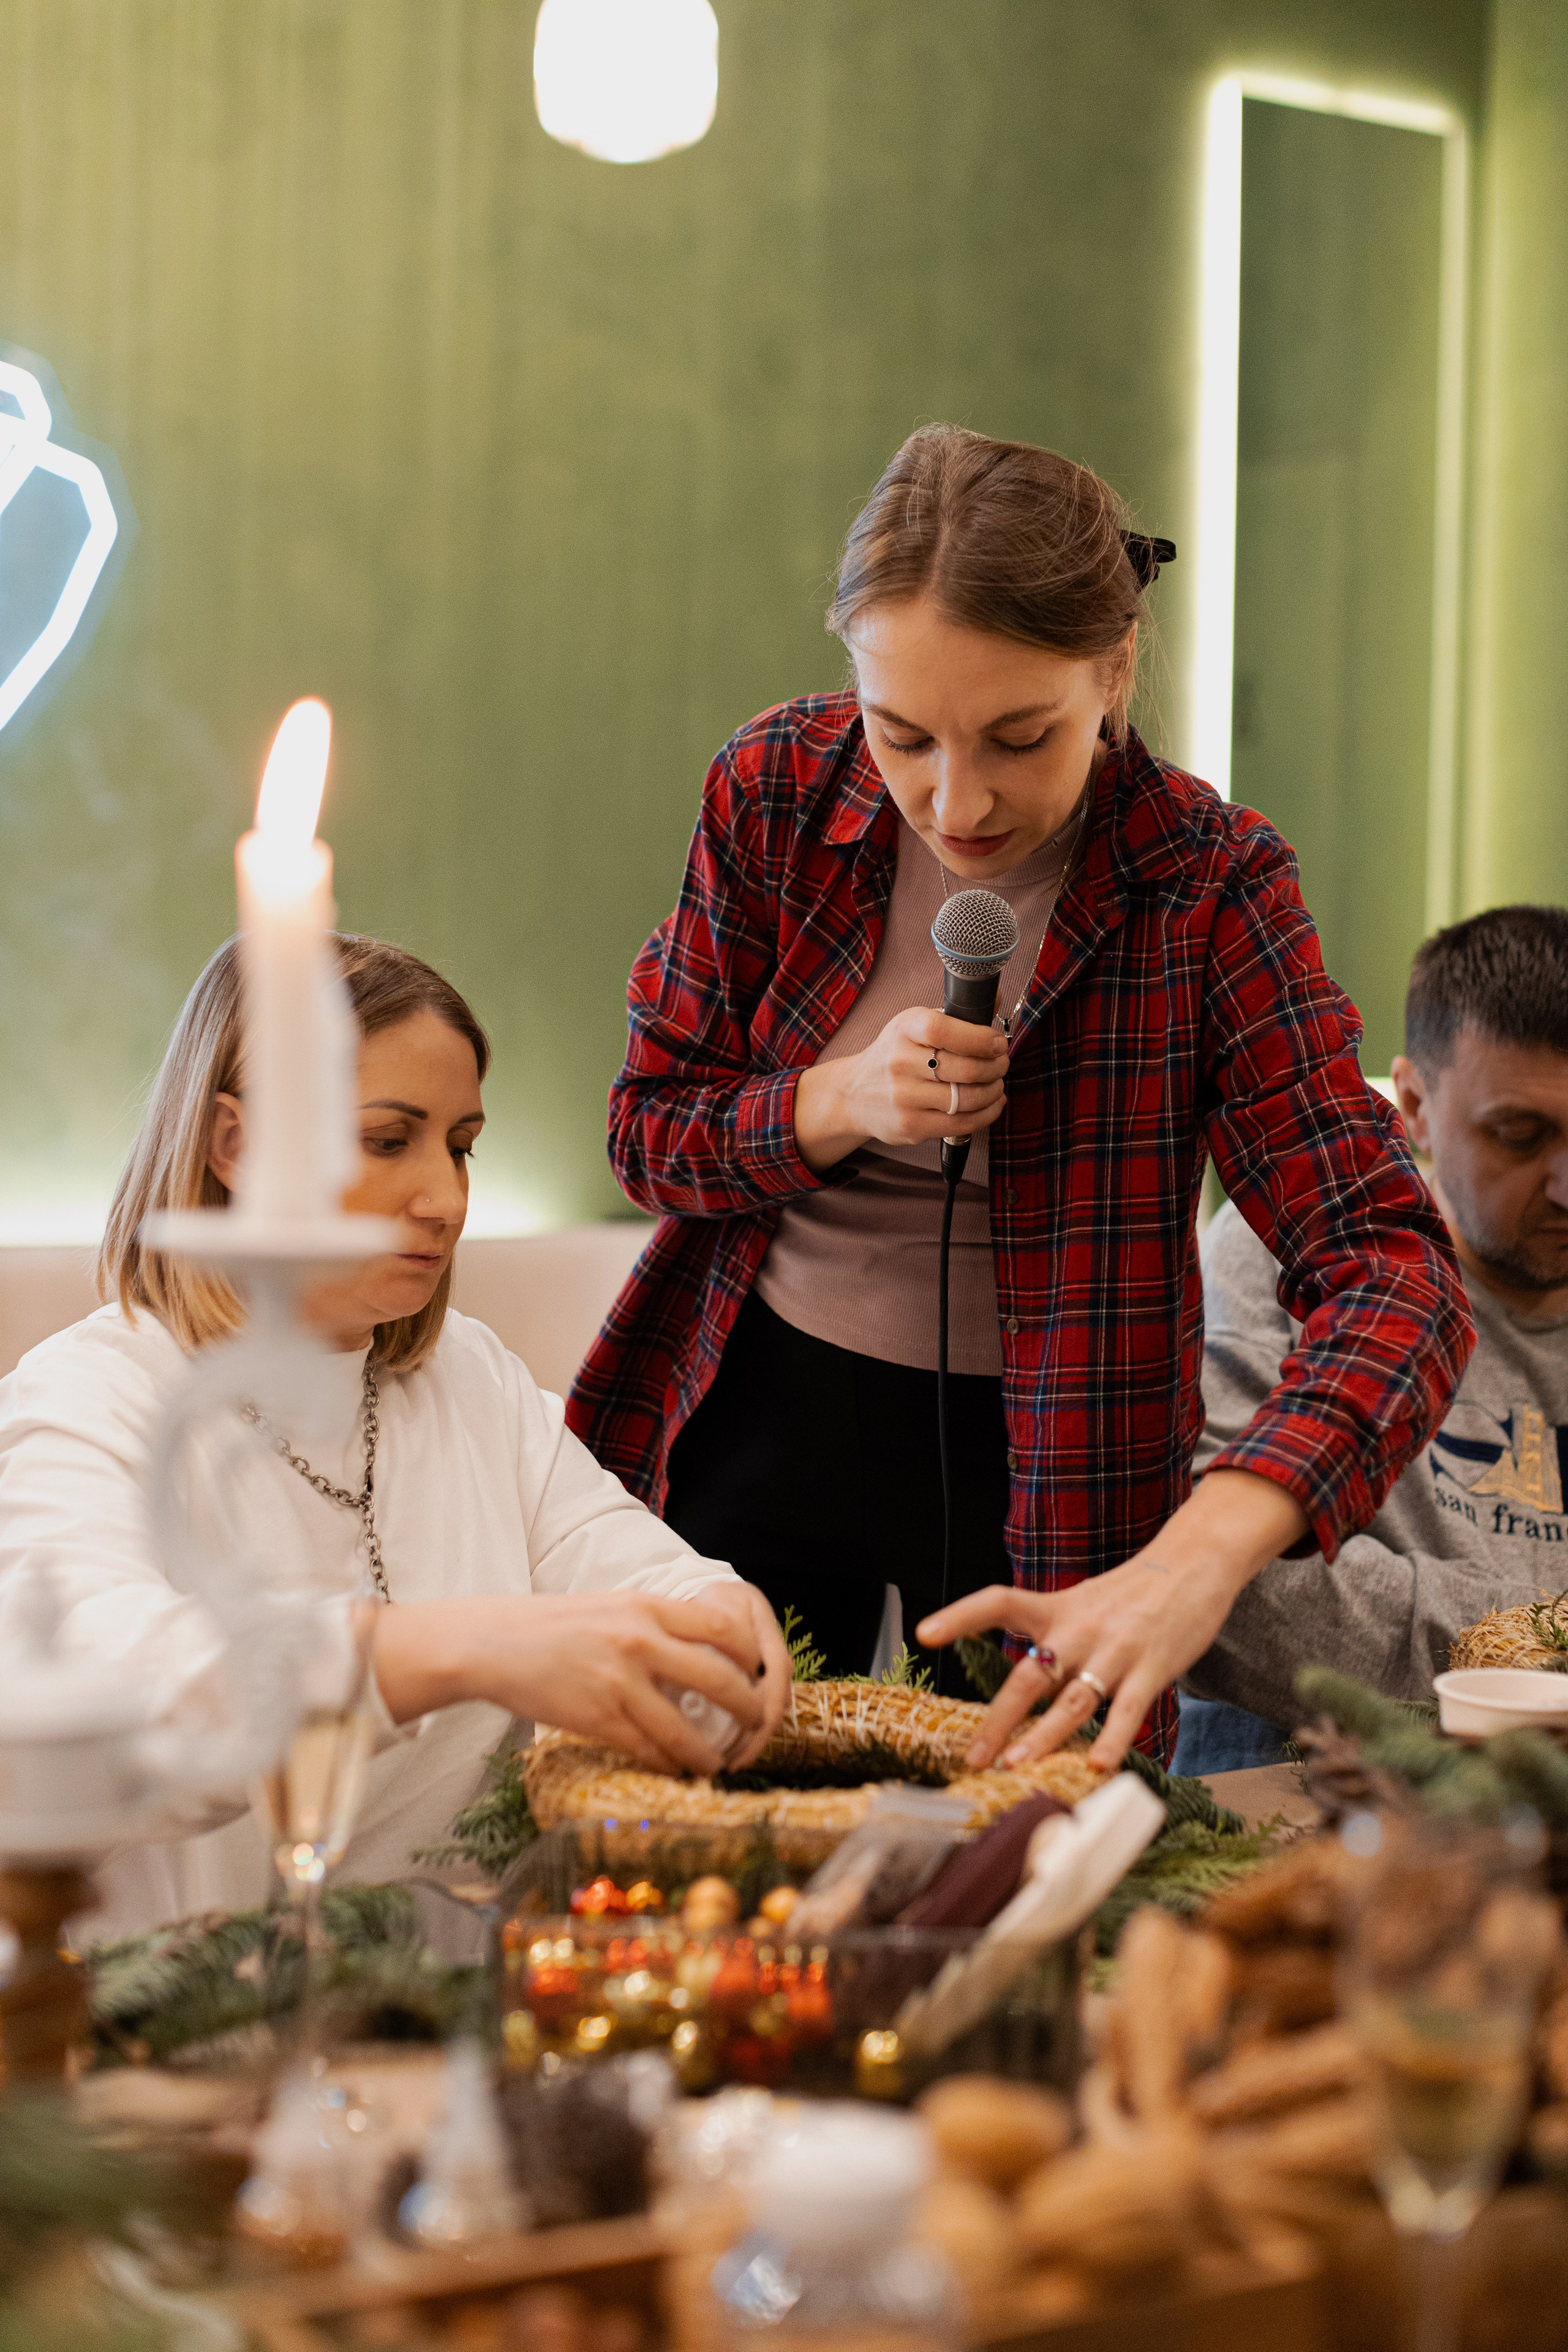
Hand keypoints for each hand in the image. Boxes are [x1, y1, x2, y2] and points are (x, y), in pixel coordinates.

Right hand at [371, 1584, 783, 1775]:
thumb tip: (699, 1652)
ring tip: (719, 1763)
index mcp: (645, 1606)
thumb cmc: (552, 1625)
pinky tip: (676, 1769)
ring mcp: (618, 1683)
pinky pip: (648, 1751)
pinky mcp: (597, 1719)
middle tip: (756, 1724)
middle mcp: (639, 1641)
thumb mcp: (611, 1606)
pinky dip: (668, 1764)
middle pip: (718, 1679)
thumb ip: (653, 1624)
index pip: (722, 1626)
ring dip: (709, 1753)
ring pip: (685, 1729)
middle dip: (747, 1709)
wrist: (492, 1643)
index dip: (749, 1653)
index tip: (756, 1670)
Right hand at [794, 1006, 1009, 1173]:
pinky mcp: (911, 1125)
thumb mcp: (913, 1026)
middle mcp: (900, 1062)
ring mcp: (903, 1097)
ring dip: (993, 1091)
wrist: (854, 1094)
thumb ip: (954, 1015)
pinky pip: (961, 1123)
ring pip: (967, 1098)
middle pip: (963, 1068)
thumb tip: (996, 997)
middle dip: (995, 1067)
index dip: (979, 1038)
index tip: (997, 1043)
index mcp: (903, 1029)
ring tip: (997, 1084)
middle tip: (1002, 1063)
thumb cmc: (895, 1055)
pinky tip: (991, 1104)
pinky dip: (986, 1114)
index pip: (943, 1030)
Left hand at [916, 1471, 1308, 1768]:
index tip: (924, 1633)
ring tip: (1017, 1766)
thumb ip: (1054, 1641)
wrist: (1193, 1564)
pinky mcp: (1152, 1668)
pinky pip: (1129, 1709)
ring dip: (1044, 1736)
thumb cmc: (1132, 1595)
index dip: (960, 1616)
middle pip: (1030, 1675)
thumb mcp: (1083, 1605)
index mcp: (1057, 1609)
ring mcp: (1115, 1650)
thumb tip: (1022, 1691)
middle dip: (1000, 1720)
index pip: (999, 1603)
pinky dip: (1113, 1739)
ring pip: (1073, 1700)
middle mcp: (1080, 1629)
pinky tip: (1098, 1765)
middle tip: (975, 1757)